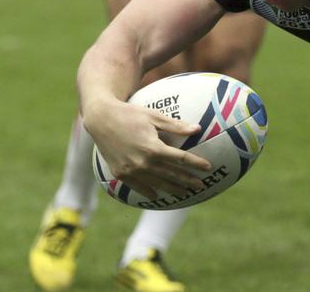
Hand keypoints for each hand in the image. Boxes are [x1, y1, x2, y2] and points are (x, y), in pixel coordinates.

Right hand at [82, 97, 211, 199]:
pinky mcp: (120, 173)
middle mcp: (142, 162)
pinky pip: (137, 186)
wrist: (101, 120)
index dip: (196, 163)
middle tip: (201, 186)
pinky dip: (148, 191)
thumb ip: (176, 125)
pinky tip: (156, 195)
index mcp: (153, 148)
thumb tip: (197, 129)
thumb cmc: (130, 114)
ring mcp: (130, 170)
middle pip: (171, 175)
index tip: (208, 167)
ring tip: (184, 193)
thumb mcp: (154, 116)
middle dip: (187, 181)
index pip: (180, 159)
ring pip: (156, 184)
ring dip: (171, 189)